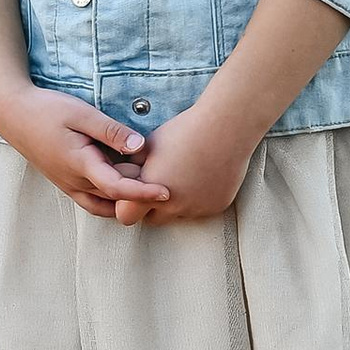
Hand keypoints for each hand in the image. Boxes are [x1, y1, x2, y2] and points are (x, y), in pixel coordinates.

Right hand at [0, 83, 170, 223]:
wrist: (12, 113)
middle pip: (115, 197)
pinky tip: (125, 180)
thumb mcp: (81, 114)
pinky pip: (94, 199)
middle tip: (161, 170)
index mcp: (79, 165)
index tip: (168, 191)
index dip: (144, 192)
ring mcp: (69, 185)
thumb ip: (111, 131)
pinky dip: (112, 197)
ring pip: (104, 202)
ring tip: (145, 178)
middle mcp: (74, 182)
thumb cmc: (46, 109)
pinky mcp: (67, 182)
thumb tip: (140, 145)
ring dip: (125, 197)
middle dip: (139, 190)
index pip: (118, 188)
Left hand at [119, 99, 253, 226]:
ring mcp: (195, 209)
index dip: (127, 204)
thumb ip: (135, 167)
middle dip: (150, 207)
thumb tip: (127, 174)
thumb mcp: (148, 146)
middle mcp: (172, 207)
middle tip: (156, 185)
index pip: (125, 215)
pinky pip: (200, 209)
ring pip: (178, 215)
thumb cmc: (183, 131)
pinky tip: (201, 176)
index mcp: (148, 192)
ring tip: (180, 177)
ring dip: (176, 203)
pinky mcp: (215, 207)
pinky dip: (198, 197)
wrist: (223, 129)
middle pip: (151, 220)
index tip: (132, 191)